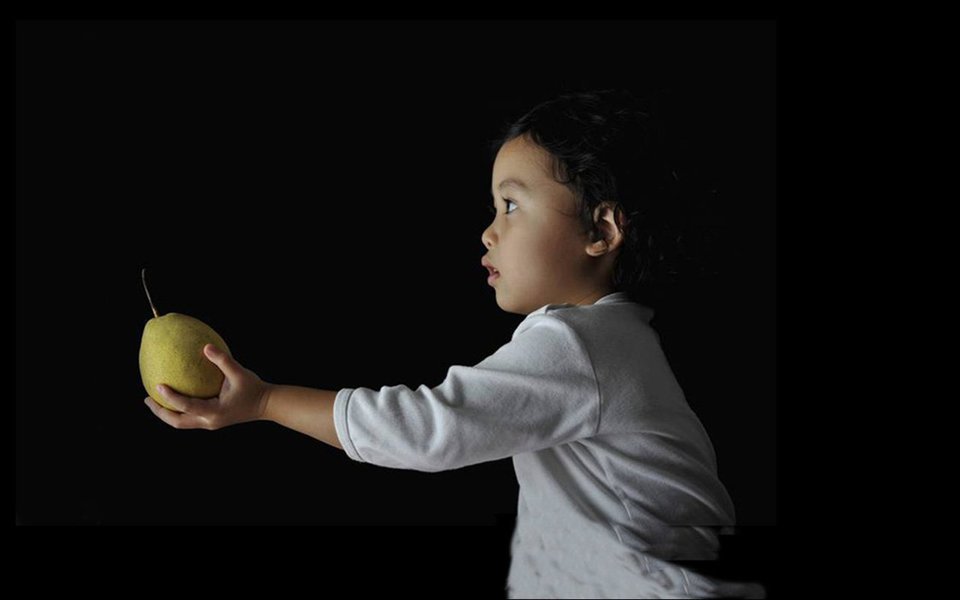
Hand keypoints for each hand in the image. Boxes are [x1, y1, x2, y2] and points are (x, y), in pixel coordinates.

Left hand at [144, 343, 272, 429]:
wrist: (266, 405)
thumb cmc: (254, 388)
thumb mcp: (240, 373)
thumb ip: (223, 360)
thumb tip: (206, 346)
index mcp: (214, 412)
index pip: (186, 406)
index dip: (170, 397)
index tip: (157, 385)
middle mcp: (209, 421)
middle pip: (177, 422)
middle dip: (160, 412)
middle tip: (147, 399)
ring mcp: (210, 423)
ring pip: (181, 423)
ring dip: (167, 413)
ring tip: (154, 400)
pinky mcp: (212, 421)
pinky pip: (189, 418)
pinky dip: (178, 410)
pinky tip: (174, 398)